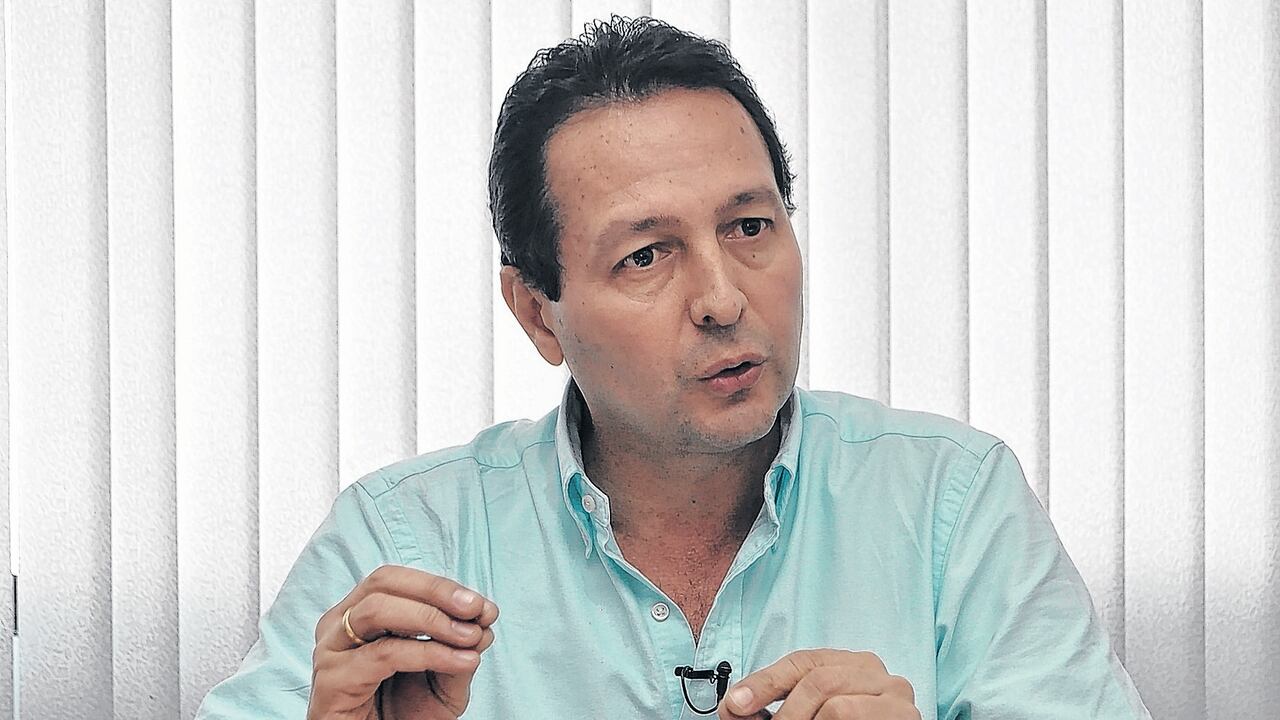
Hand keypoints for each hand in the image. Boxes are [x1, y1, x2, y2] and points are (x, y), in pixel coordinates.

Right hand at [307, 564, 499, 719]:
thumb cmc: (405, 715)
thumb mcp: (444, 679)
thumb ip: (461, 647)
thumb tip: (484, 617)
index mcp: (360, 616)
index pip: (397, 579)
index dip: (440, 586)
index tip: (483, 605)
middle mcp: (338, 627)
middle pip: (383, 582)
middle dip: (435, 592)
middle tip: (476, 610)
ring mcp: (330, 652)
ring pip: (377, 610)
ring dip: (432, 618)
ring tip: (470, 637)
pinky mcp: (331, 681)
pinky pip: (384, 653)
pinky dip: (428, 652)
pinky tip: (459, 661)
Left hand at [718, 649, 920, 719]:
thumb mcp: (806, 713)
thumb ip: (774, 707)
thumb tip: (733, 706)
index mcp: (850, 662)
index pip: (801, 661)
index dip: (763, 682)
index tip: (734, 705)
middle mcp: (875, 670)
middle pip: (815, 678)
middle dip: (783, 712)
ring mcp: (895, 692)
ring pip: (832, 702)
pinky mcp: (906, 716)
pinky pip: (848, 714)